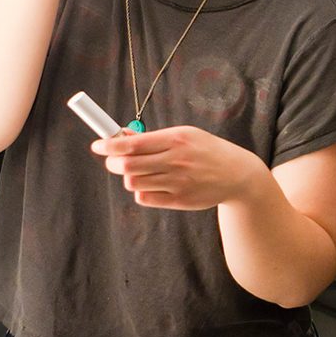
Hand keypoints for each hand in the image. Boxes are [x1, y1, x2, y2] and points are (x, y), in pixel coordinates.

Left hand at [92, 125, 261, 209]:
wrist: (237, 175)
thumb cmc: (206, 151)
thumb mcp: (185, 136)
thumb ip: (152, 138)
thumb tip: (119, 137)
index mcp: (177, 139)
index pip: (132, 144)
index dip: (109, 145)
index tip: (98, 145)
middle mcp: (177, 160)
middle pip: (127, 165)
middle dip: (113, 162)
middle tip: (114, 160)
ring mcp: (178, 182)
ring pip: (133, 182)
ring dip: (129, 177)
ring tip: (140, 172)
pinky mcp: (179, 200)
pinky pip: (145, 198)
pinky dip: (142, 191)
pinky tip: (153, 185)